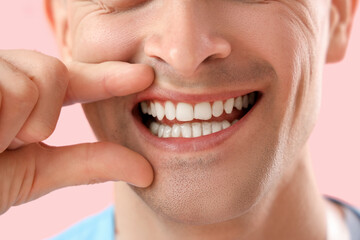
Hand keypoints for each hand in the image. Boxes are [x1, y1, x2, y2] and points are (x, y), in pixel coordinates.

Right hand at [0, 50, 153, 214]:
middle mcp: (1, 75)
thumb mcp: (32, 173)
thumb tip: (145, 170)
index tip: (144, 76)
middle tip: (8, 140)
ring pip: (29, 79)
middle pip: (52, 71)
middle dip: (40, 114)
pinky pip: (6, 85)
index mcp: (23, 99)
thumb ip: (87, 164)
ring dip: (13, 121)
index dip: (110, 77)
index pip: (73, 80)